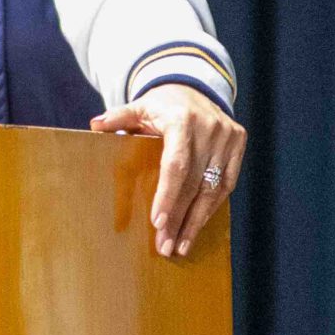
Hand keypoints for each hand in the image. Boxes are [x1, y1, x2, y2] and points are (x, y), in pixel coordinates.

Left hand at [91, 85, 246, 257]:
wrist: (193, 87)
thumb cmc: (159, 105)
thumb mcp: (138, 107)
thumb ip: (119, 117)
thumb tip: (95, 125)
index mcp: (182, 119)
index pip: (176, 165)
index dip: (168, 196)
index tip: (157, 223)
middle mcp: (209, 128)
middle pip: (194, 183)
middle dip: (178, 218)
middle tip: (165, 247)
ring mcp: (227, 136)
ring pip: (213, 189)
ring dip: (196, 221)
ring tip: (181, 246)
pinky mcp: (239, 142)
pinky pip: (227, 184)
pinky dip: (212, 207)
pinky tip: (197, 227)